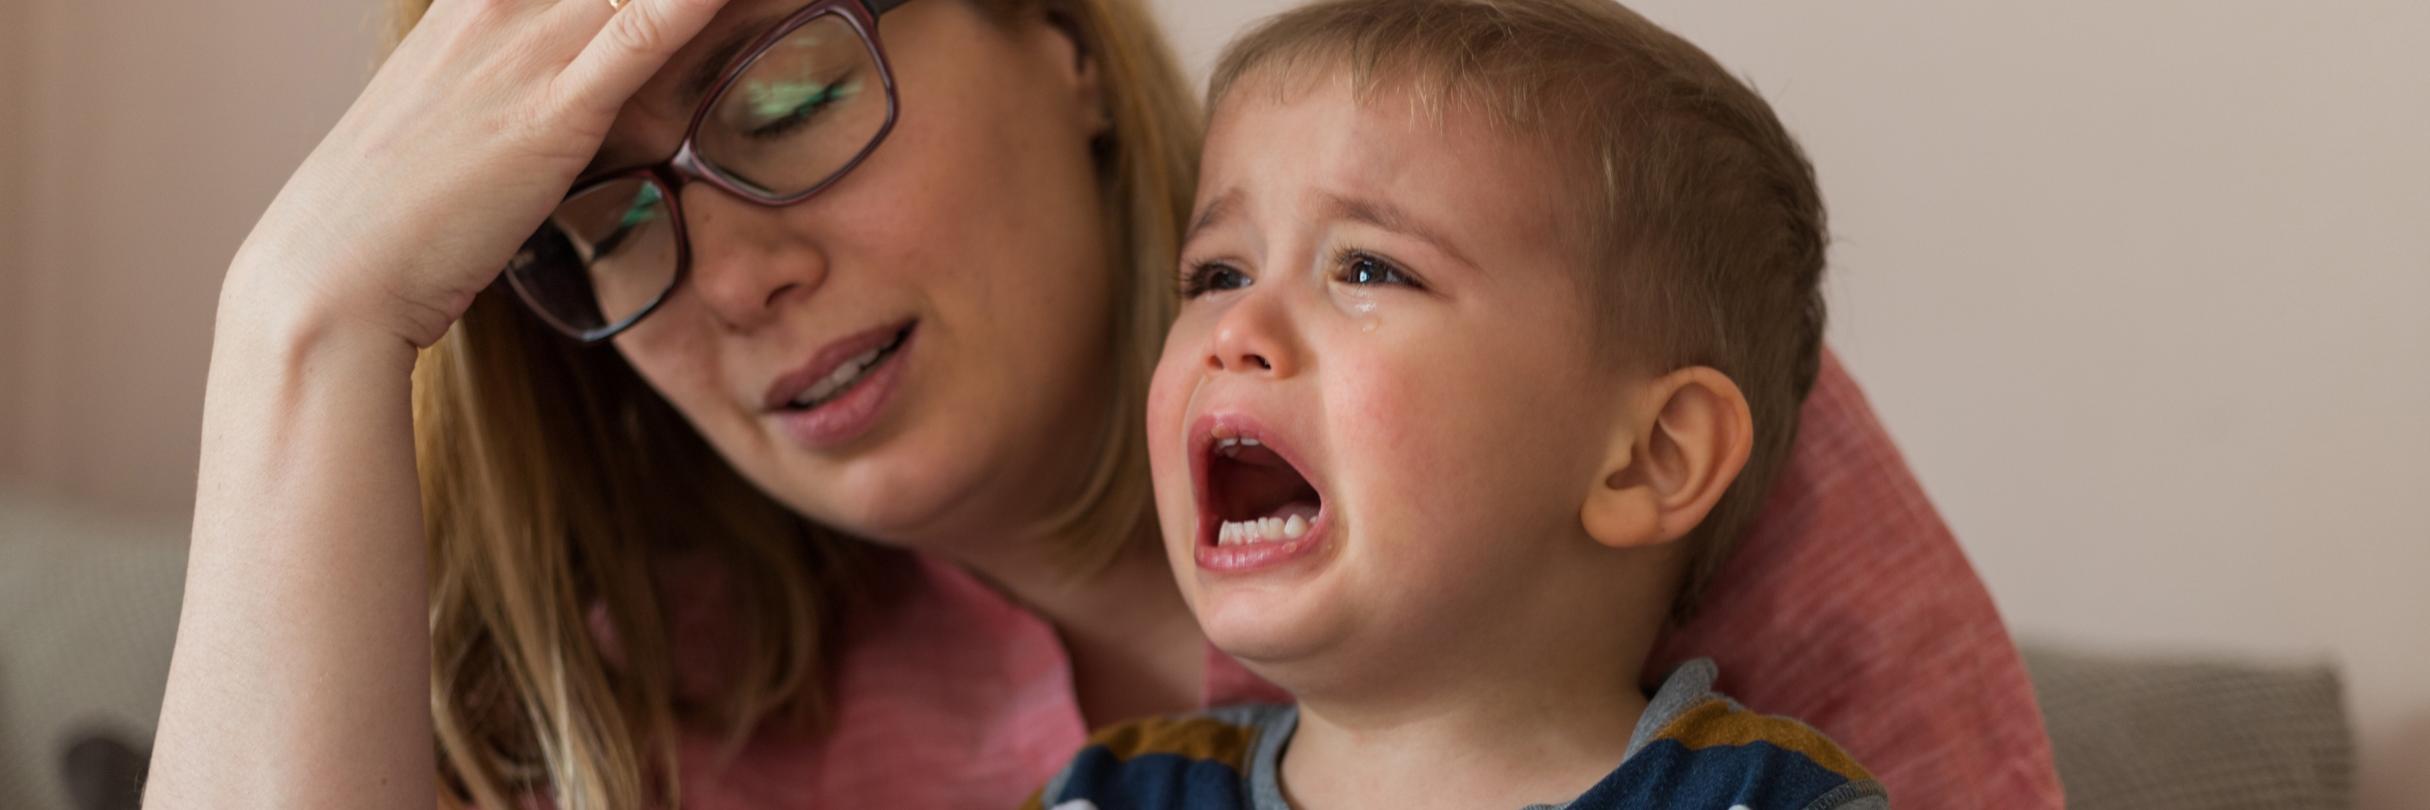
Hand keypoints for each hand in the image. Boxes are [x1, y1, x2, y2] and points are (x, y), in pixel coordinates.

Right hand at [226, 0, 732, 347]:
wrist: (335, 272)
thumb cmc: (400, 207)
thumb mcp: (460, 115)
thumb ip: (521, 83)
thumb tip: (580, 96)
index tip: (711, 6)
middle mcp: (498, 3)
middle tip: (768, 0)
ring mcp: (525, 49)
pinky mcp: (553, 111)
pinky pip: (640, 34)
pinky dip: (690, 6)